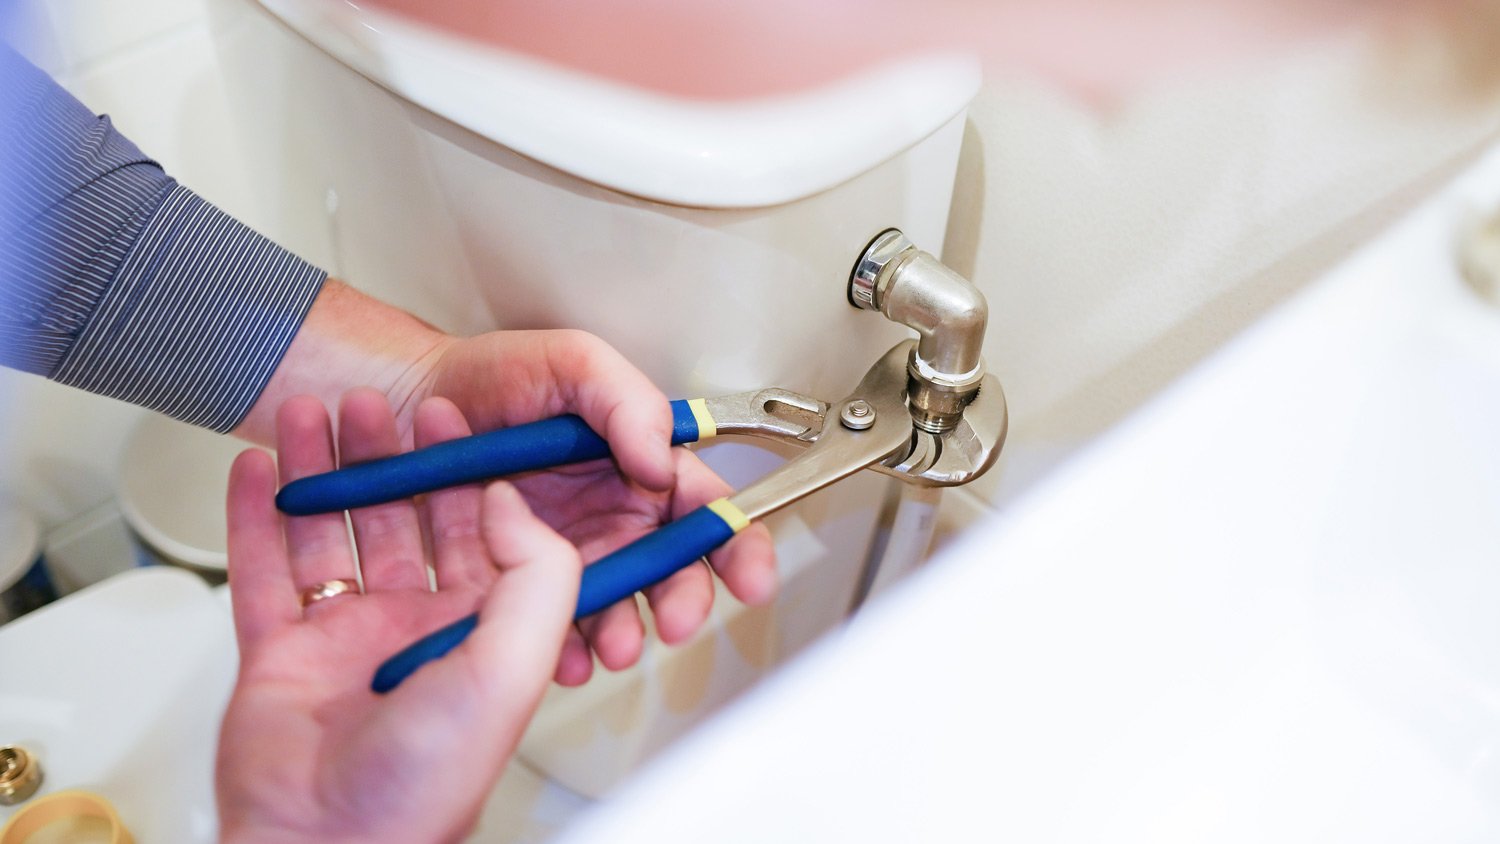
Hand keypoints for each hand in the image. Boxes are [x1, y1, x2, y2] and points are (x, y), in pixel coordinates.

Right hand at [216, 389, 578, 842]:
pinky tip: (254, 471)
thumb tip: (510, 501)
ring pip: (329, 534)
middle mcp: (415, 629)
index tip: (447, 415)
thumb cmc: (427, 781)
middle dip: (384, 457)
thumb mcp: (511, 665)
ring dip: (317, 472)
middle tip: (369, 400)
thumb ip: (534, 575)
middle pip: (399, 521)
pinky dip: (255, 517)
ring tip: (306, 414)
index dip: (461, 469)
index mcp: (479, 630)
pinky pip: (265, 571)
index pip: (477, 530)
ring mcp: (345, 639)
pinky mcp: (280, 653)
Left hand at [418, 328, 776, 683]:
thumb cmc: (494, 375)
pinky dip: (559, 646)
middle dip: (682, 602)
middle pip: (671, 571)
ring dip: (623, 633)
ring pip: (616, 607)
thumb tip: (660, 458)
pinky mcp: (520, 583)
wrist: (410, 401)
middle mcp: (616, 518)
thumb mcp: (570, 362)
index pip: (705, 507)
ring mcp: (569, 555)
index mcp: (643, 468)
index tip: (750, 577)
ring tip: (613, 645)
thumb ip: (624, 401)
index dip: (738, 545)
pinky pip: (548, 624)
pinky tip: (561, 655)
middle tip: (675, 622)